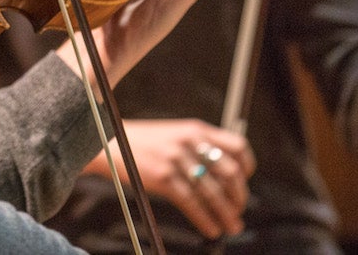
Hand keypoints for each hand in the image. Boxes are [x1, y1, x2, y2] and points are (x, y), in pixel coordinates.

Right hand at [91, 118, 254, 240]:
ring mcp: (177, 159)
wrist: (110, 141)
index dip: (247, 167)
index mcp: (196, 129)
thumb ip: (198, 146)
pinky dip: (205, 219)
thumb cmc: (144, 142)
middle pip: (230, 172)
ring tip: (231, 226)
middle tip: (238, 210)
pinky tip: (210, 229)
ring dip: (226, 214)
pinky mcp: (164, 177)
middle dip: (239, 196)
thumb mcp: (175, 133)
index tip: (245, 181)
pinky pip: (192, 203)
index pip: (237, 146)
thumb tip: (223, 174)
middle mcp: (190, 142)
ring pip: (213, 192)